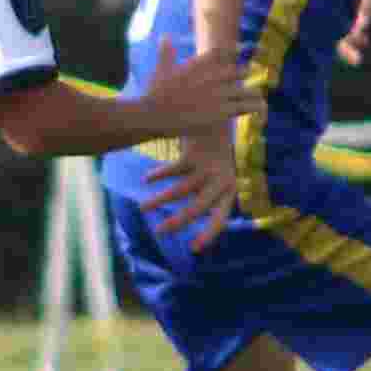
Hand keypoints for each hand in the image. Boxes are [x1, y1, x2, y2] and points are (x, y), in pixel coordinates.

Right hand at [132, 44, 261, 131]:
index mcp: (199, 64)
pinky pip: (246, 107)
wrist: (155, 114)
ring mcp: (220, 94)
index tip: (243, 48)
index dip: (234, 49)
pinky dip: (255, 107)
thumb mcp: (161, 69)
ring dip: (253, 94)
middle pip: (240, 71)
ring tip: (258, 98)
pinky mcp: (223, 111)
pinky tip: (261, 108)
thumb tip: (165, 36)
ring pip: (247, 90)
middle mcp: (213, 76)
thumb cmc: (155, 93)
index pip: (221, 51)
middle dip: (245, 75)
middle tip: (249, 78)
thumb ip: (167, 53)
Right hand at [144, 125, 241, 250]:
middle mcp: (221, 181)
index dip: (208, 234)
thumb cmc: (212, 159)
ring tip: (142, 209)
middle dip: (177, 222)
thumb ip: (205, 199)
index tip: (193, 248)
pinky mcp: (194, 154)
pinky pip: (173, 170)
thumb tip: (185, 224)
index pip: (220, 218)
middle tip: (158, 232)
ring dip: (159, 201)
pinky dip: (158, 175)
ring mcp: (208, 167)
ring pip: (180, 190)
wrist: (216, 122)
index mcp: (228, 191)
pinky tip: (146, 180)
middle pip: (197, 208)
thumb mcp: (216, 180)